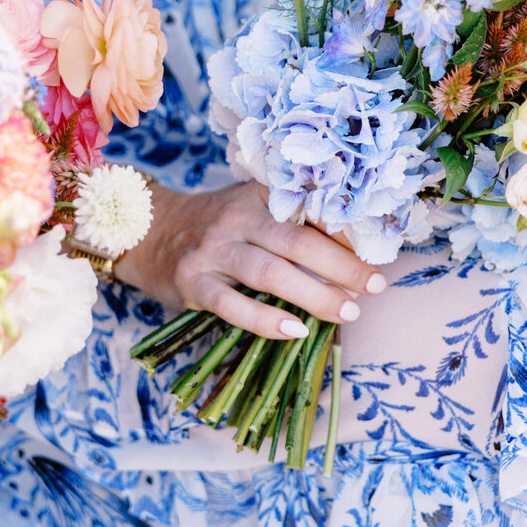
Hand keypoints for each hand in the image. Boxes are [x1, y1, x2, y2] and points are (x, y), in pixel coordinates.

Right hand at [117, 180, 386, 339]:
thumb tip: (359, 249)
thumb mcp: (254, 206)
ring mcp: (214, 250)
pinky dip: (265, 320)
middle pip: (298, 242)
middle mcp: (238, 217)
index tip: (378, 253)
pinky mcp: (193, 282)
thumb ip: (295, 220)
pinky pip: (233, 304)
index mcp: (261, 194)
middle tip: (374, 287)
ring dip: (314, 295)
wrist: (148, 229)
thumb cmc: (219, 224)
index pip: (312, 210)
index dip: (349, 233)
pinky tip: (295, 331)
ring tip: (347, 313)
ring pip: (270, 272)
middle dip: (342, 266)